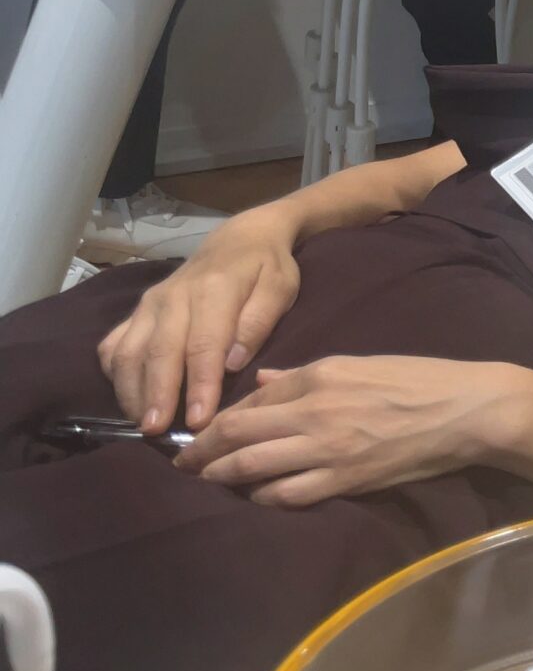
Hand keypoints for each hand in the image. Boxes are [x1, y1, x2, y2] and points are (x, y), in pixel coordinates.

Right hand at [96, 210, 302, 433]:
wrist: (239, 237)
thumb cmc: (266, 268)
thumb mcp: (279, 287)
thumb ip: (259, 321)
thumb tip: (234, 361)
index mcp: (213, 290)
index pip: (203, 344)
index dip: (200, 385)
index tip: (201, 420)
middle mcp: (173, 297)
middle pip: (160, 352)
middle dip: (158, 396)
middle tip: (158, 433)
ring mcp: (149, 305)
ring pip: (129, 352)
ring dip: (132, 391)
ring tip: (143, 425)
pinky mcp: (135, 312)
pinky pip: (114, 345)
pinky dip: (115, 375)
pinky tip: (128, 399)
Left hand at [178, 356, 523, 506]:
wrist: (466, 410)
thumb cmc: (419, 380)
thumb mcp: (361, 363)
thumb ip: (305, 376)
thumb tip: (263, 382)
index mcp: (319, 377)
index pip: (252, 400)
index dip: (219, 418)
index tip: (200, 431)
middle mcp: (315, 412)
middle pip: (238, 434)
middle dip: (202, 451)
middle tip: (182, 464)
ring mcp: (328, 448)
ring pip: (253, 466)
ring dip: (221, 476)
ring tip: (205, 483)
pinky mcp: (346, 479)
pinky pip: (288, 494)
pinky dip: (263, 498)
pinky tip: (254, 499)